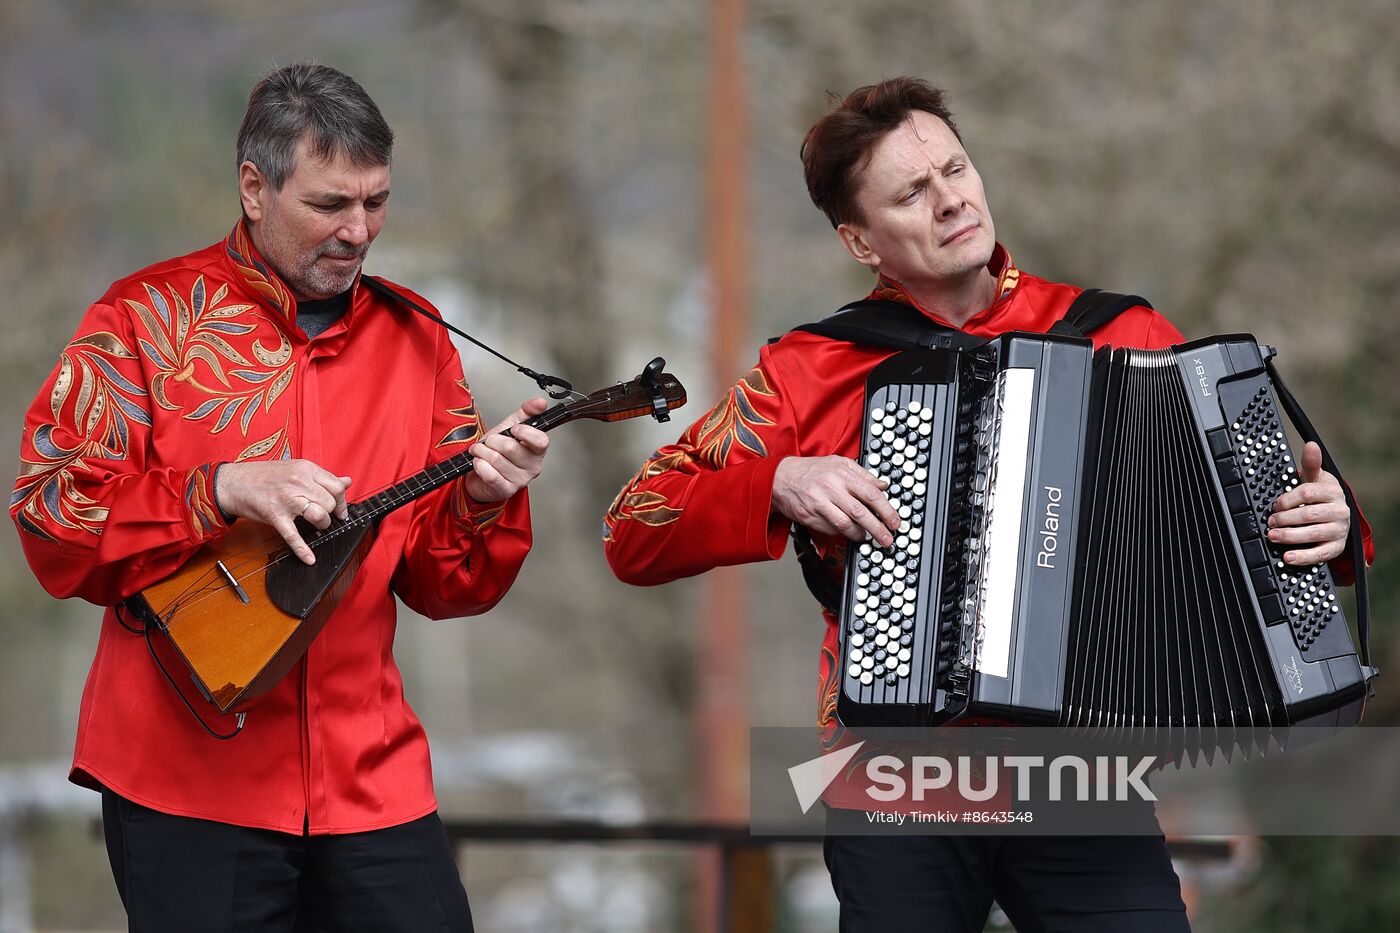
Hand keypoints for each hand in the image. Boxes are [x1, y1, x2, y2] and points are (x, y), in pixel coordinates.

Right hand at [215, 460, 351, 564]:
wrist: (233, 483)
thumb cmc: (264, 476)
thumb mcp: (296, 468)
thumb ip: (322, 477)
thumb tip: (346, 481)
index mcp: (305, 469)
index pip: (336, 486)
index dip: (341, 500)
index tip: (340, 509)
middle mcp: (298, 482)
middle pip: (329, 502)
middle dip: (330, 512)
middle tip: (324, 515)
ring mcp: (286, 499)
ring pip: (319, 515)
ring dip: (322, 524)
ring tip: (318, 525)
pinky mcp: (275, 515)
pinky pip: (293, 535)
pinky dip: (302, 549)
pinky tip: (309, 558)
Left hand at [462, 397, 550, 503]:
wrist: (482, 473)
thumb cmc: (498, 452)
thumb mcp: (511, 427)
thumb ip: (526, 412)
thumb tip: (540, 402)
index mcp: (537, 451)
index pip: (541, 441)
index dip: (524, 432)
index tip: (513, 430)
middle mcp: (532, 467)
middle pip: (511, 447)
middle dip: (492, 441)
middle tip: (489, 442)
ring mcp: (520, 480)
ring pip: (497, 459)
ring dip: (482, 452)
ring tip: (481, 452)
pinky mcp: (505, 490)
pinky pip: (490, 474)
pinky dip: (479, 465)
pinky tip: (479, 463)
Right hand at [771, 455, 900, 545]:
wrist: (781, 478)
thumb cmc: (812, 471)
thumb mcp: (839, 463)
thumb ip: (862, 474)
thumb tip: (883, 486)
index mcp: (842, 474)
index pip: (871, 494)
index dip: (886, 510)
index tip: (895, 522)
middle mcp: (831, 489)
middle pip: (860, 512)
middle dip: (877, 529)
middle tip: (887, 539)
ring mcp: (820, 504)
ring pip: (845, 525)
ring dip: (859, 534)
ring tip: (866, 537)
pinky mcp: (810, 517)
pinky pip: (831, 529)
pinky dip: (842, 533)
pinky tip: (847, 532)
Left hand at [1268, 441, 1349, 565]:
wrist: (1338, 515)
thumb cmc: (1321, 496)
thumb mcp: (1316, 479)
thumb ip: (1311, 464)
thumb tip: (1311, 445)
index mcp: (1333, 492)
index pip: (1307, 493)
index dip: (1287, 499)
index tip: (1275, 505)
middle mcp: (1340, 511)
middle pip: (1309, 514)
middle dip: (1285, 519)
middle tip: (1270, 522)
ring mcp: (1340, 530)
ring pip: (1314, 533)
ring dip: (1290, 536)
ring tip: (1273, 536)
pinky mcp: (1337, 547)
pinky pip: (1321, 554)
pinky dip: (1303, 557)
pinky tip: (1288, 557)